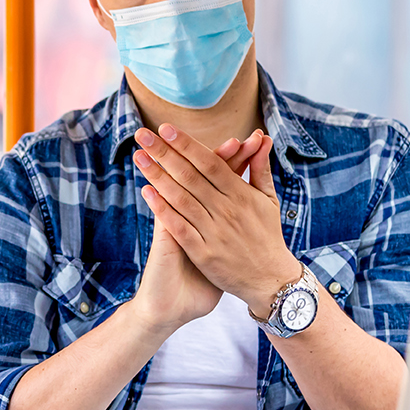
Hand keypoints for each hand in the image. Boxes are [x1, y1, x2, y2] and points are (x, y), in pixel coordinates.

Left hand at [134, 125, 301, 316]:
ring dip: (158, 177)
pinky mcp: (203, 253)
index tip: (165, 128)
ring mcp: (213, 232)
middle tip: (142, 135)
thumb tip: (262, 138)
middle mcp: (227, 211)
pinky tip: (146, 193)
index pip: (209, 163)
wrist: (270, 281)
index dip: (187, 145)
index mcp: (242, 195)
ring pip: (181, 198)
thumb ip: (260, 169)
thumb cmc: (268, 236)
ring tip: (139, 158)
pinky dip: (163, 210)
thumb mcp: (268, 201)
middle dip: (165, 153)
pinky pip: (180, 227)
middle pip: (190, 176)